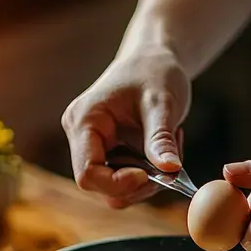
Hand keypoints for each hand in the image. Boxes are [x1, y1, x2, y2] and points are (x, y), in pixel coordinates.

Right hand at [61, 48, 190, 207]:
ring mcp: (93, 148)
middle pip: (100, 187)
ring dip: (147, 182)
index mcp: (83, 122)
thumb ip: (161, 138)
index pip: (88, 174)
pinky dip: (148, 176)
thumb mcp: (161, 102)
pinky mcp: (107, 154)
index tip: (152, 175)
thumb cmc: (154, 72)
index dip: (118, 183)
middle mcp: (80, 138)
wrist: (153, 60)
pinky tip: (161, 150)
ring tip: (168, 149)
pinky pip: (124, 181)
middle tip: (170, 162)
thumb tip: (170, 170)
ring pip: (114, 190)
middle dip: (139, 184)